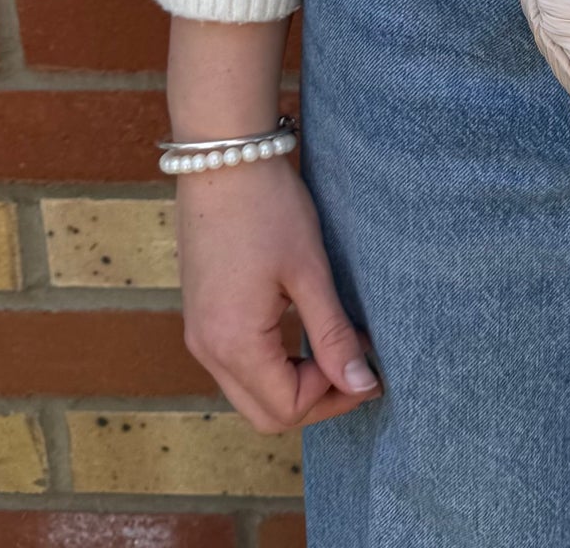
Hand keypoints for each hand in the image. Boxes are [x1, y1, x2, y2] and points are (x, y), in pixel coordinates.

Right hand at [176, 152, 381, 433]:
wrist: (222, 158)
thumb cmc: (268, 208)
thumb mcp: (309, 271)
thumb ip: (333, 334)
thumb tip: (361, 384)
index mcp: (233, 344)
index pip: (287, 409)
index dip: (335, 397)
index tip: (370, 367)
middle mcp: (207, 349)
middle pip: (264, 412)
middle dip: (316, 400)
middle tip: (356, 368)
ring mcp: (199, 333)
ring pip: (249, 391)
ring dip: (294, 382)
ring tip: (337, 347)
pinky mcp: (201, 315)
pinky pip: (236, 364)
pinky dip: (273, 363)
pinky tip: (305, 330)